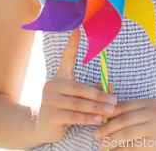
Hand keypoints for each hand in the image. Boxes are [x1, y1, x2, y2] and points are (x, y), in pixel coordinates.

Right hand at [33, 29, 116, 143]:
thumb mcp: (76, 96)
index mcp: (60, 76)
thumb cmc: (63, 107)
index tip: (78, 29)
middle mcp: (52, 85)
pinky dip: (87, 118)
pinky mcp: (49, 116)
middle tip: (114, 100)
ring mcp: (49, 101)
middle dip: (99, 95)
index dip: (72, 44)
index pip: (67, 57)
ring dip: (96, 108)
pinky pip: (72, 117)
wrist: (40, 127)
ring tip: (110, 111)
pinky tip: (98, 120)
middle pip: (79, 88)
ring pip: (77, 104)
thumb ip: (92, 90)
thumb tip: (112, 87)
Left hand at [93, 98, 155, 149]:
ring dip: (111, 139)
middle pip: (125, 119)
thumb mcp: (150, 114)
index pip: (125, 106)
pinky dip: (121, 149)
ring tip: (102, 144)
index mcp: (151, 103)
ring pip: (128, 133)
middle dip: (107, 127)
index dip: (109, 112)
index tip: (97, 118)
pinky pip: (134, 147)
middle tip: (96, 134)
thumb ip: (133, 113)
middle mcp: (155, 112)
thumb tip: (106, 115)